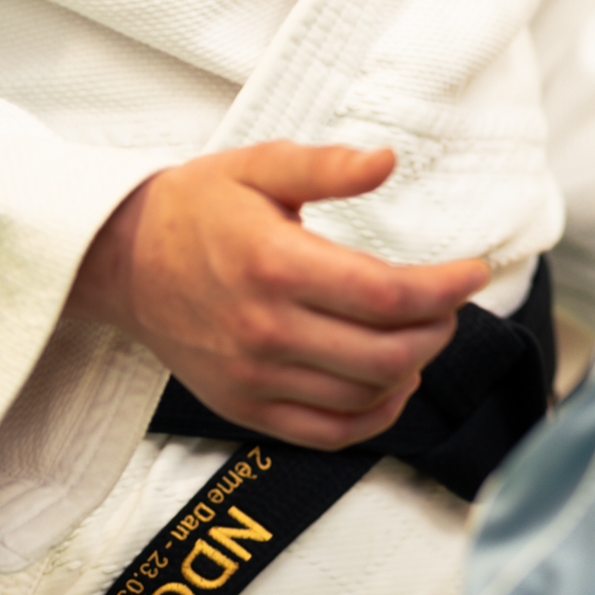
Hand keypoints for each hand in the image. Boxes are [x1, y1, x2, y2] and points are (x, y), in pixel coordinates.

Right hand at [66, 143, 486, 446]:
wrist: (121, 261)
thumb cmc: (196, 208)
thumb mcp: (259, 166)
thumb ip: (326, 166)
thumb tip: (386, 161)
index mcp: (276, 265)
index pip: (386, 296)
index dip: (445, 289)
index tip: (473, 272)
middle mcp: (266, 330)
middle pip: (387, 354)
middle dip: (438, 328)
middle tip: (449, 301)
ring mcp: (254, 378)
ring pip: (364, 396)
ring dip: (412, 368)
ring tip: (423, 333)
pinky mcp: (245, 408)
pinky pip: (328, 432)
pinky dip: (374, 416)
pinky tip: (391, 383)